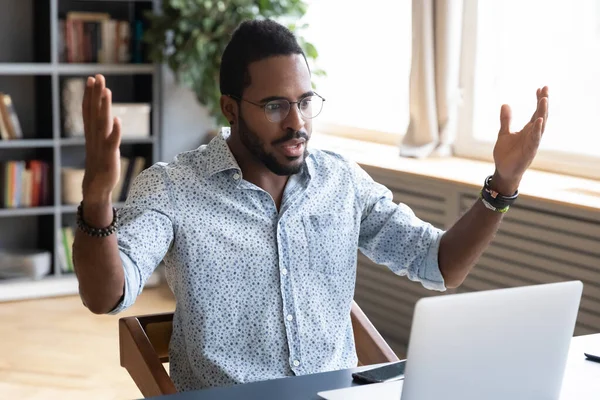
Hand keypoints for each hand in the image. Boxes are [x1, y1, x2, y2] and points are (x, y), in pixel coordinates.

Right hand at [81, 74, 121, 202]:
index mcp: (92, 133)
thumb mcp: (99, 145)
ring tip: (107, 91)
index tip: (92, 78)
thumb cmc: (99, 165)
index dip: (90, 94)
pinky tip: (119, 120)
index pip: (89, 110)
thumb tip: (105, 118)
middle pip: (94, 112)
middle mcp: (95, 136)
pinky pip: (112, 142)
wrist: (96, 188)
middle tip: (98, 76)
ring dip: (104, 107)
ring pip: (102, 123)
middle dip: (96, 94)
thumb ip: (100, 131)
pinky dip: (115, 131)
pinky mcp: (109, 156)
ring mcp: (101, 145)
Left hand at [491, 86, 548, 194]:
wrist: (503, 171)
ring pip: (540, 125)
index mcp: (527, 130)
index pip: (535, 112)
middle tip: (545, 89)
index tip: (540, 88)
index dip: (538, 100)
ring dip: (542, 112)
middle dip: (543, 102)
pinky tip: (538, 120)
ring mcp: (532, 142)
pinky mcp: (530, 151)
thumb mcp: (503, 133)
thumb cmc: (505, 154)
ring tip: (544, 99)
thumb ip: (506, 120)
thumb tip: (505, 104)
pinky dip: (537, 130)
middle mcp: (533, 134)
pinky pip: (535, 139)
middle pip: (541, 115)